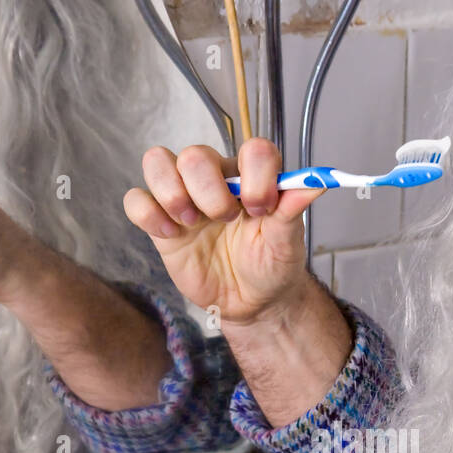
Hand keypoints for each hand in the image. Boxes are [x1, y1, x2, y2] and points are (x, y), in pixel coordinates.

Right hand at [123, 137, 324, 325]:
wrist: (254, 303)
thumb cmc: (271, 266)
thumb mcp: (287, 243)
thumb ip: (293, 210)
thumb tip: (316, 184)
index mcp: (251, 177)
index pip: (251, 149)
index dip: (256, 175)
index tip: (261, 209)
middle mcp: (215, 180)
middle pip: (194, 154)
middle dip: (209, 189)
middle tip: (225, 220)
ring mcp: (185, 198)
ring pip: (157, 162)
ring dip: (173, 192)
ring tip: (192, 222)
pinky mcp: (161, 223)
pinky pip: (136, 200)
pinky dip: (148, 214)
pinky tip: (171, 235)